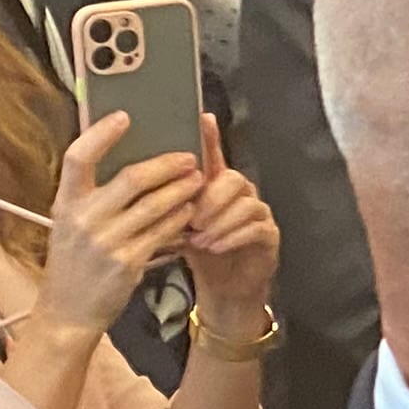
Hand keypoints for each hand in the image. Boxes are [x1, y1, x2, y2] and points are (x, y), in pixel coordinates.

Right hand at [38, 116, 204, 332]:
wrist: (68, 312)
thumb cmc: (73, 262)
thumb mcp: (70, 224)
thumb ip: (91, 195)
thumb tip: (125, 158)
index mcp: (65, 203)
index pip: (77, 158)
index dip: (101, 134)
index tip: (124, 116)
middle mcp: (84, 219)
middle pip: (131, 178)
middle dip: (166, 165)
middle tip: (188, 157)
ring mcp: (106, 242)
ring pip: (155, 205)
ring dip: (182, 190)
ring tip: (198, 180)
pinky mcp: (128, 263)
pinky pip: (163, 233)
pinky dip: (180, 219)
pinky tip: (190, 212)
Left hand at [178, 115, 278, 324]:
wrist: (224, 290)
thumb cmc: (200, 254)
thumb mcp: (179, 227)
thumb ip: (169, 206)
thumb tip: (141, 191)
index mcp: (215, 187)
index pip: (214, 155)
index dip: (211, 136)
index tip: (203, 118)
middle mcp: (239, 194)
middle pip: (233, 178)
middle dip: (211, 197)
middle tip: (192, 218)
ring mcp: (257, 213)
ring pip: (246, 204)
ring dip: (219, 221)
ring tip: (199, 239)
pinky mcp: (268, 235)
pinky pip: (256, 227)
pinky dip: (232, 237)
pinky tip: (215, 247)